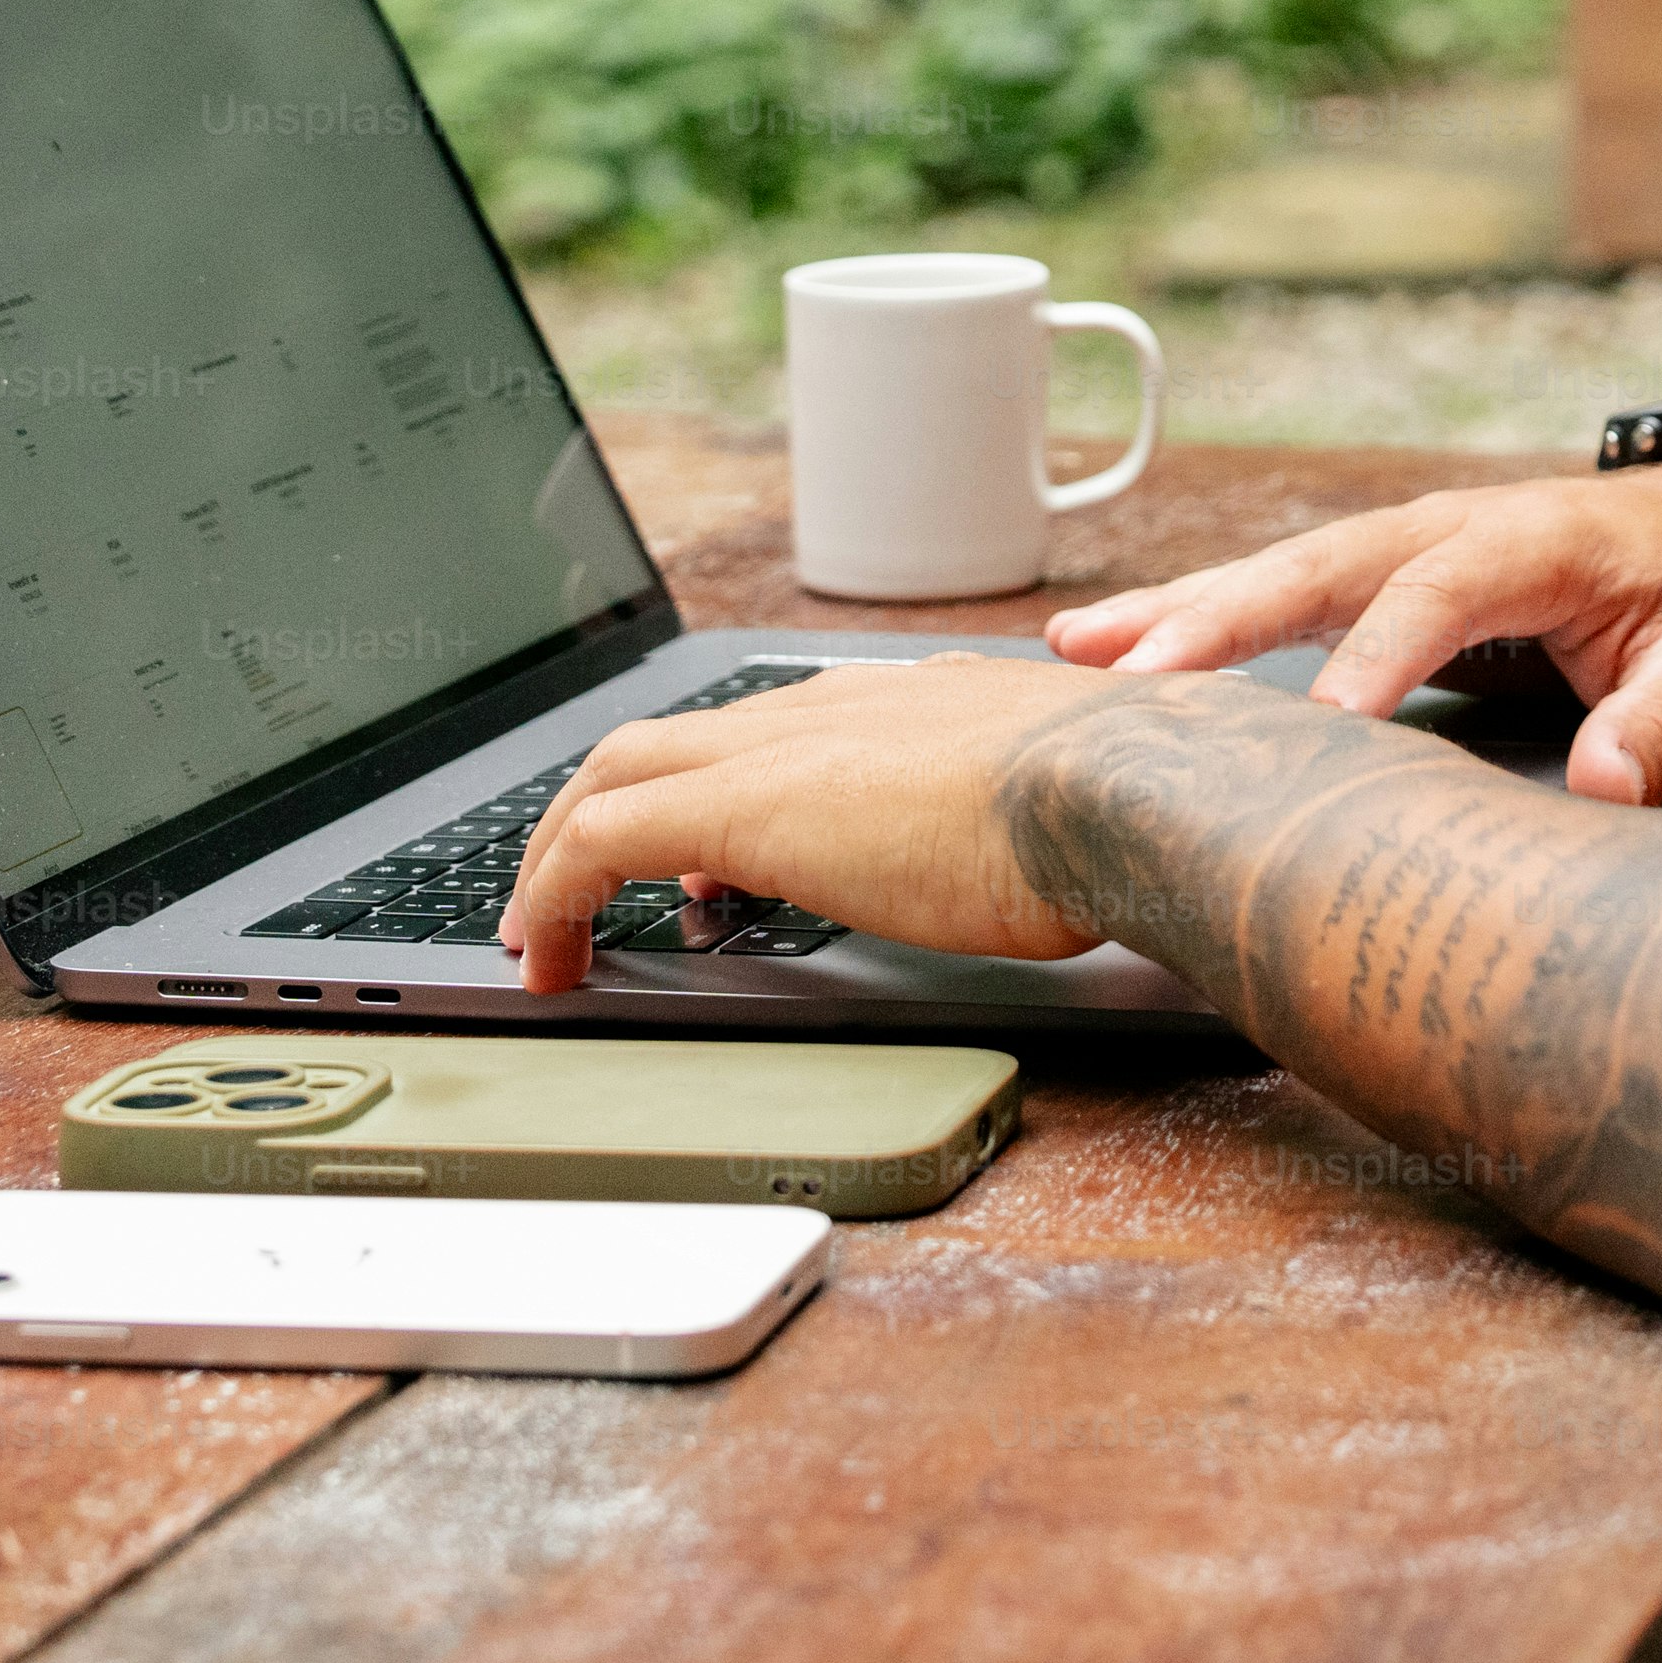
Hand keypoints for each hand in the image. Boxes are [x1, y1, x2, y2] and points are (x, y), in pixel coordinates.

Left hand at [497, 655, 1115, 989]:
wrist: (1121, 785)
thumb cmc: (1122, 805)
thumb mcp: (1056, 807)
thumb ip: (1018, 815)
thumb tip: (1029, 856)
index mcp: (904, 705)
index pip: (769, 730)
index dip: (714, 788)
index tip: (696, 858)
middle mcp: (831, 705)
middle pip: (665, 738)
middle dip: (602, 810)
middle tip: (573, 889)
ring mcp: (782, 745)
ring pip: (615, 771)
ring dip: (561, 850)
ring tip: (540, 930)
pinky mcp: (741, 805)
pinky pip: (600, 840)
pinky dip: (553, 893)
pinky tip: (546, 957)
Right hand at [1042, 455, 1661, 807]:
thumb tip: (1601, 791)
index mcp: (1527, 541)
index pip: (1439, 593)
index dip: (1379, 655)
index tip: (1322, 725)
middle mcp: (1442, 528)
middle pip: (1320, 567)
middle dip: (1223, 618)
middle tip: (1132, 673)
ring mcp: (1399, 544)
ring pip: (1275, 573)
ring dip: (1177, 612)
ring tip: (1074, 653)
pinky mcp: (1372, 575)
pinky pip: (1273, 593)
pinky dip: (1190, 616)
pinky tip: (1103, 650)